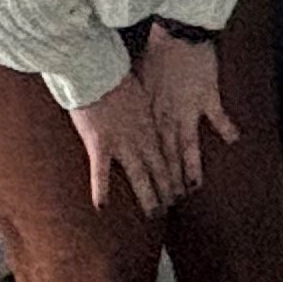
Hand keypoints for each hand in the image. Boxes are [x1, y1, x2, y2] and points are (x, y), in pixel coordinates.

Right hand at [67, 73, 178, 216]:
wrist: (99, 67)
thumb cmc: (120, 73)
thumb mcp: (142, 89)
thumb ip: (147, 106)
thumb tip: (151, 113)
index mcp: (153, 122)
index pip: (169, 152)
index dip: (177, 170)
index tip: (183, 184)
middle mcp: (142, 136)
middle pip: (160, 167)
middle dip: (168, 188)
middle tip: (173, 206)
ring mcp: (123, 141)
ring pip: (139, 175)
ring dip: (148, 195)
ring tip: (155, 213)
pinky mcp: (100, 142)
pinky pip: (100, 171)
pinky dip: (101, 189)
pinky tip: (102, 206)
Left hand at [132, 28, 235, 196]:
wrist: (175, 36)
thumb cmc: (155, 54)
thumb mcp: (140, 80)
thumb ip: (140, 101)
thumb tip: (133, 113)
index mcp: (151, 114)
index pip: (150, 150)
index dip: (150, 172)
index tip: (151, 190)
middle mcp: (167, 117)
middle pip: (168, 155)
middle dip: (169, 180)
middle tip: (171, 202)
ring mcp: (188, 109)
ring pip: (188, 146)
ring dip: (191, 168)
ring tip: (194, 188)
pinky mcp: (208, 97)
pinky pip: (218, 117)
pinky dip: (226, 129)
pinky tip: (235, 141)